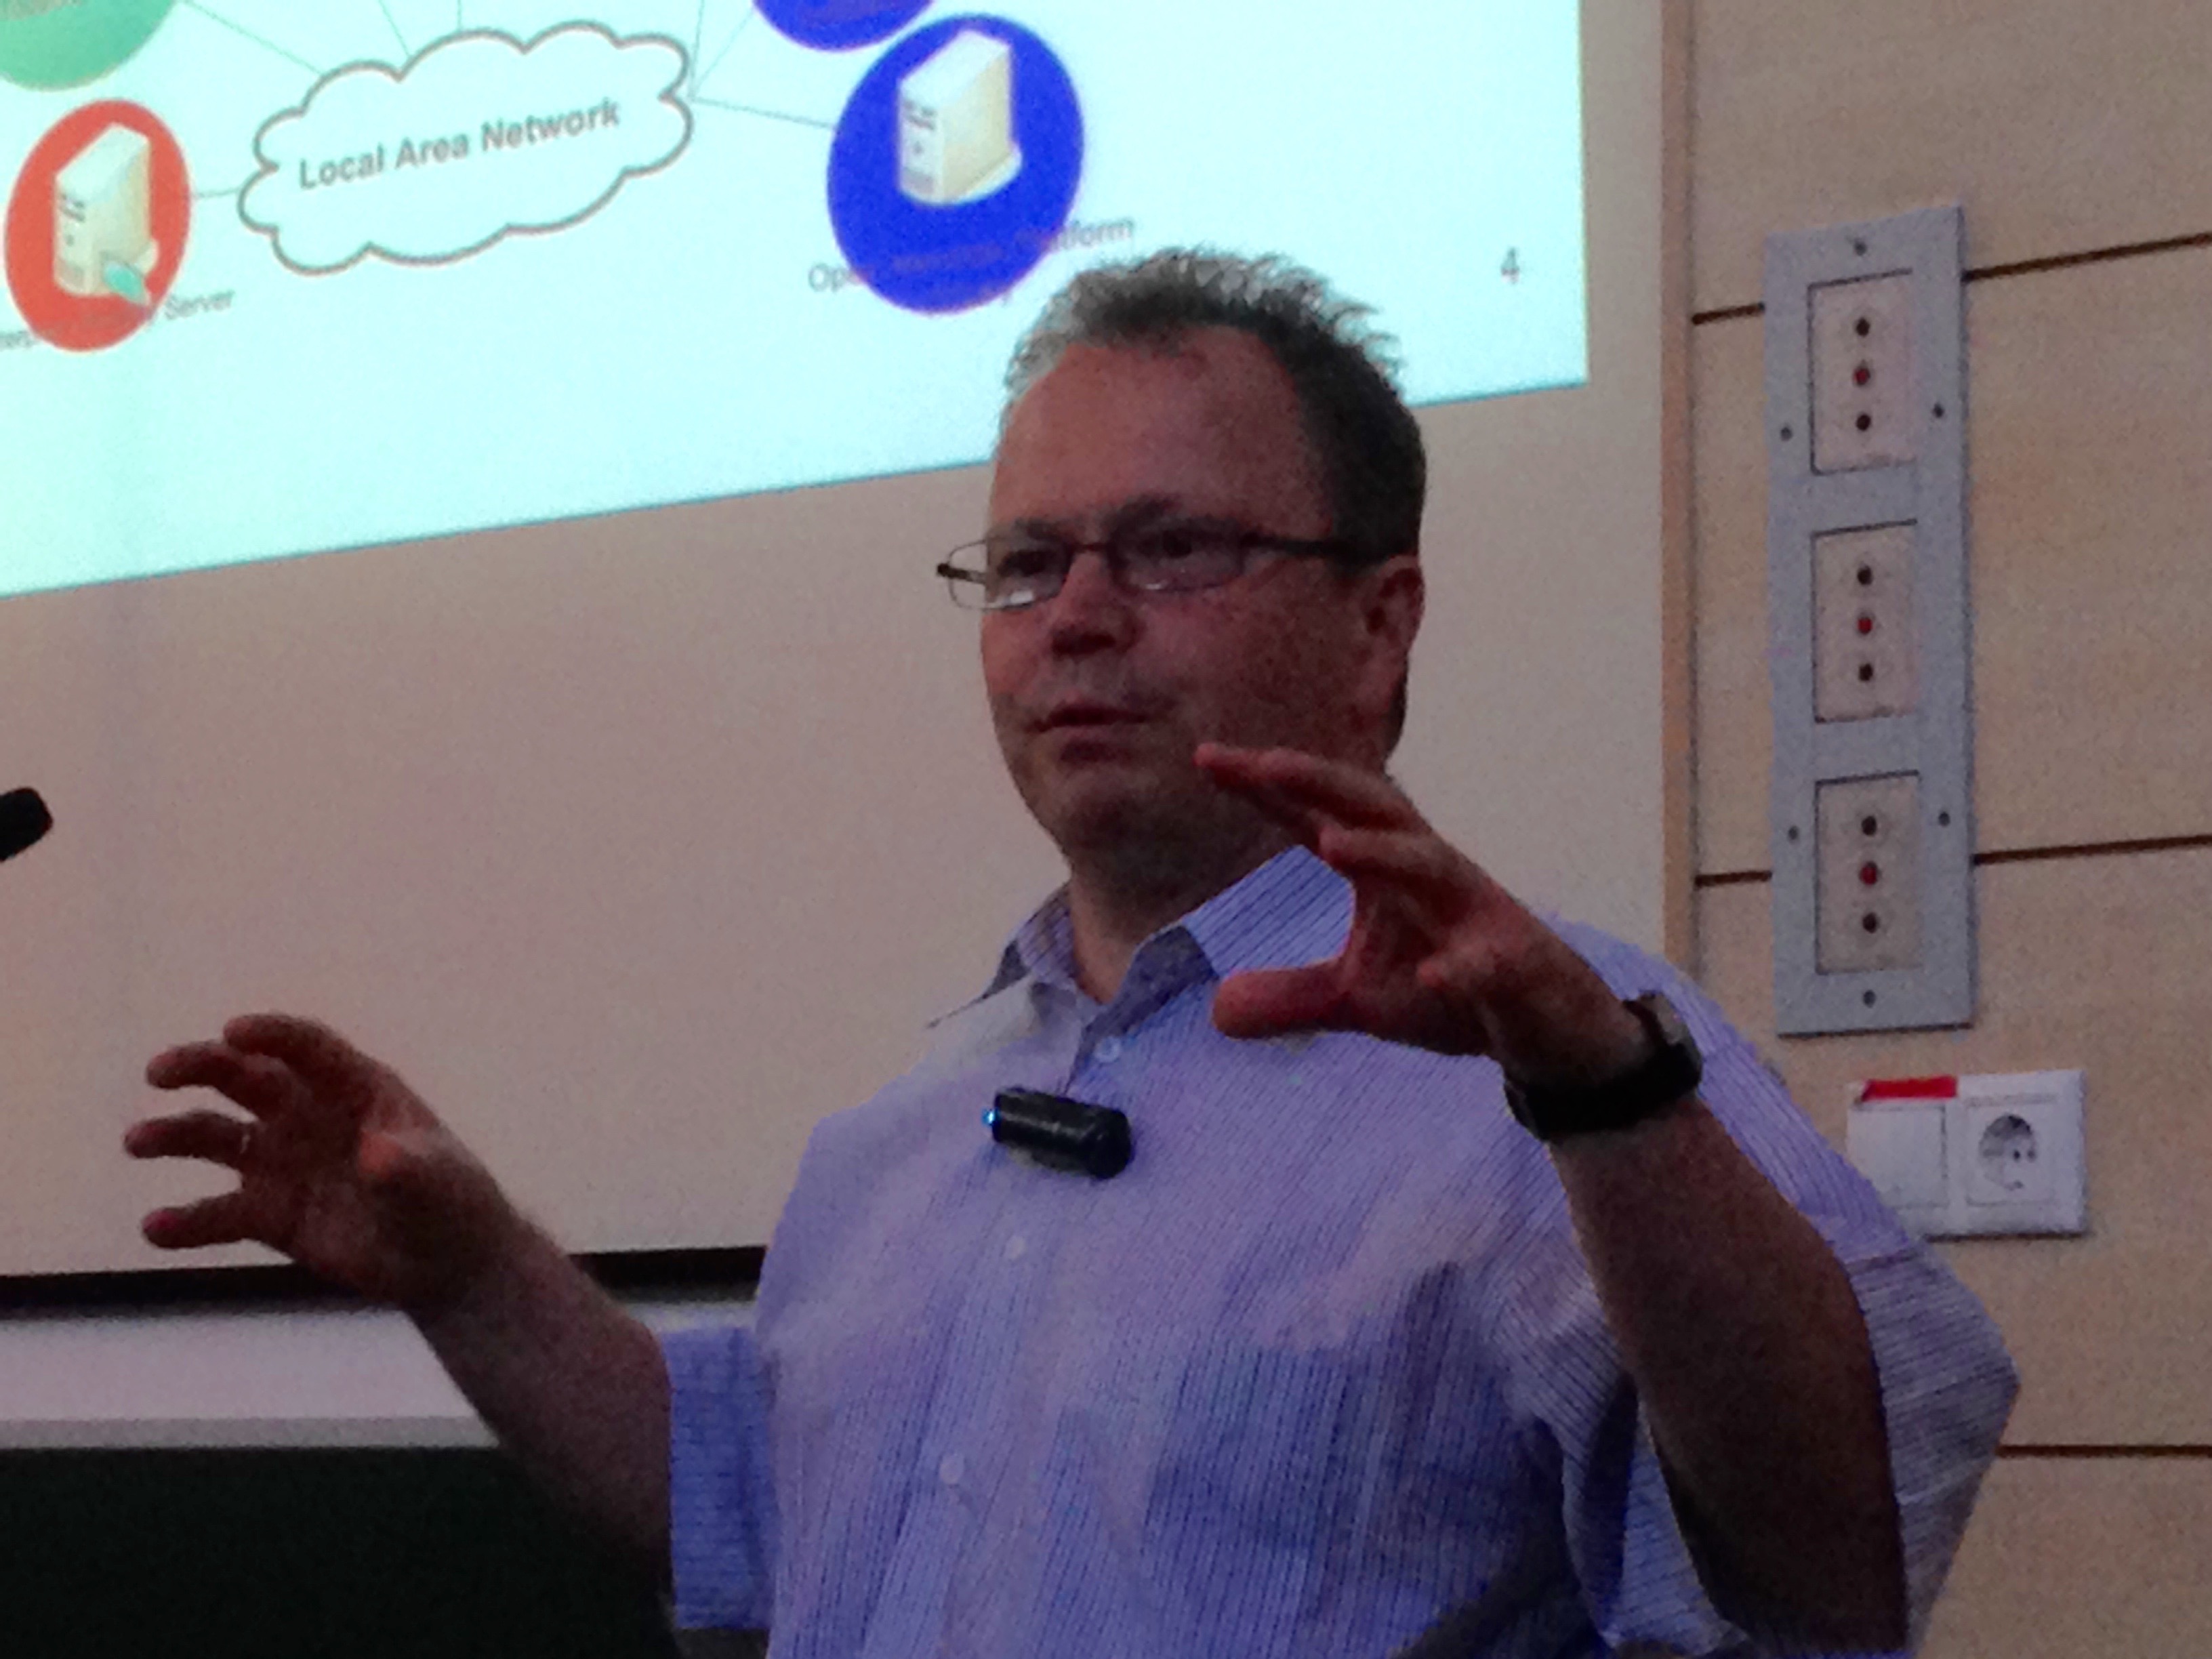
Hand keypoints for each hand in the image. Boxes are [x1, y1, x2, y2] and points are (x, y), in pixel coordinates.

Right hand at [126, 1014, 516, 1312]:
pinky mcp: (270, 1215)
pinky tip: (155, 1229)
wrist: (444, 1263)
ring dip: (175, 1135)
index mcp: (356, 1089)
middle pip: (246, 1078)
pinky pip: (218, 1213)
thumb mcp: (435, 1182)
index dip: (272, 1035)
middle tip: (158, 1074)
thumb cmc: (450, 1202)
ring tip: (139, 1141)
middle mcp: (309, 1115)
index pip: (307, 1049)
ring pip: (217, 1138)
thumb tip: (377, 1158)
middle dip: (202, 1067)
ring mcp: (285, 1163)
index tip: (234, 1032)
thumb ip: (406, 1168)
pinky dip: (186, 1221)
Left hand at [1196, 744, 1647, 1085]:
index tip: (1206, 757)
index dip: (1269, 787)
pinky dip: (1461, 967)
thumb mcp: (1359, 999)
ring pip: (1431, 865)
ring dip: (1383, 851)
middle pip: (1377, 809)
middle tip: (1265, 764)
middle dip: (1322, 782)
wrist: (1550, 1030)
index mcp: (1389, 872)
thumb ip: (1292, 995)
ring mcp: (1477, 914)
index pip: (1320, 815)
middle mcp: (1431, 874)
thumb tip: (1216, 1009)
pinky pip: (1486, 963)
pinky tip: (1434, 976)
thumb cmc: (1452, 991)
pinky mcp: (1515, 964)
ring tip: (1330, 843)